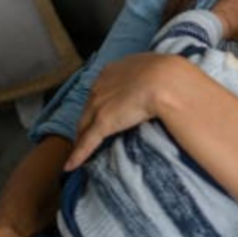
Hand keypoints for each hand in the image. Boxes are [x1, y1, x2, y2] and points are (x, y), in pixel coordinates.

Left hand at [64, 53, 184, 170]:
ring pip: (84, 126)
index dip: (100, 104)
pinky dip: (78, 155)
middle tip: (86, 134)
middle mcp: (101, 87)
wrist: (165, 80)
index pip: (100, 91)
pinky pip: (87, 142)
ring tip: (78, 151)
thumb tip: (161, 81)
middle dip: (86, 122)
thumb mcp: (156, 70)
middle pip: (88, 109)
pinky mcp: (102, 123)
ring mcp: (99, 105)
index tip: (101, 111)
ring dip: (80, 139)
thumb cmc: (167, 73)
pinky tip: (71, 166)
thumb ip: (150, 76)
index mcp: (113, 71)